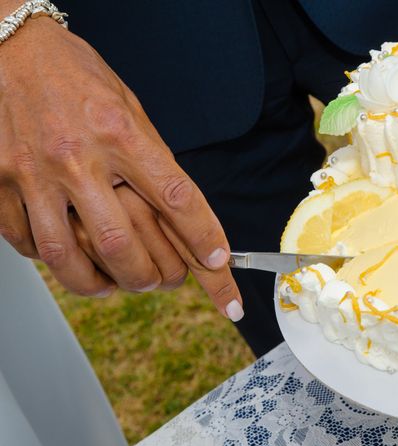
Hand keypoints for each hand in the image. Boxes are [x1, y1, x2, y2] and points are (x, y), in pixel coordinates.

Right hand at [0, 18, 242, 319]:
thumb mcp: (130, 109)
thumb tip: (178, 209)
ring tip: (114, 285)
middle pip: (118, 242)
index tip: (218, 259)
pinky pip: (26, 242)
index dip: (201, 234)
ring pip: (65, 255)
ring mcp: (33, 173)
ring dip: (96, 284)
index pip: (174, 195)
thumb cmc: (77, 77)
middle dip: (145, 276)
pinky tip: (70, 260)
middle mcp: (76, 156)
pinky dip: (53, 262)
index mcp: (119, 133)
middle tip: (157, 282)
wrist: (12, 48)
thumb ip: (151, 159)